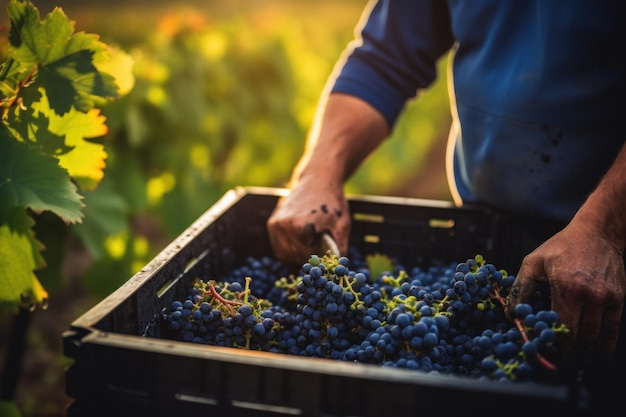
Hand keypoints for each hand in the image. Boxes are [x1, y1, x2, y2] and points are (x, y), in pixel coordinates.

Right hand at [267, 178, 349, 269]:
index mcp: (303, 226)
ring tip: (310, 254)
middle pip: (296, 258)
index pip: (310, 258)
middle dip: (309, 263)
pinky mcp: (272, 224)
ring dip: (297, 260)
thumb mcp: (342, 226)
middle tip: (320, 261)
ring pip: (285, 256)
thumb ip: (340, 250)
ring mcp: (276, 225)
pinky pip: (279, 248)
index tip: (327, 263)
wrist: (318, 181)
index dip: (320, 263)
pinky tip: (300, 248)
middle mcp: (286, 226)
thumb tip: (339, 273)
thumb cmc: (333, 203)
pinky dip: (288, 253)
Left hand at [505, 220, 624, 364]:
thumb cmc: (562, 247)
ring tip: (576, 363)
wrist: (598, 233)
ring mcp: (606, 299)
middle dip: (569, 355)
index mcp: (565, 288)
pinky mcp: (618, 299)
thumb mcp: (533, 263)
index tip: (546, 355)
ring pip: (596, 337)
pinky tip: (599, 356)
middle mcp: (589, 296)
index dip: (553, 345)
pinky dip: (605, 346)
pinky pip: (612, 330)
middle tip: (559, 365)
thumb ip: (521, 289)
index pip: (560, 327)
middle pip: (579, 337)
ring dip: (586, 354)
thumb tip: (511, 315)